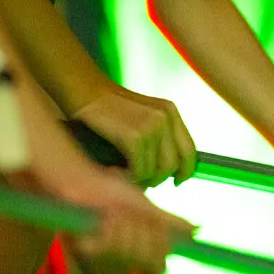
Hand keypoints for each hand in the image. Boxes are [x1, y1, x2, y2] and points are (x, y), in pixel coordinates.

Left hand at [55, 164, 195, 273]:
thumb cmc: (113, 192)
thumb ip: (170, 222)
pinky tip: (104, 218)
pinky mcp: (85, 253)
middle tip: (129, 215)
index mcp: (136, 253)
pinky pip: (111, 248)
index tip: (155, 227)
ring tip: (113, 214)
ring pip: (130, 252)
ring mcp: (102, 260)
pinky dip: (112, 228)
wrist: (85, 181)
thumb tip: (197, 229)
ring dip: (126, 227)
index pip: (158, 266)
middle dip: (143, 231)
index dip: (160, 246)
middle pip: (147, 259)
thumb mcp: (147, 207)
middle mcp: (120, 262)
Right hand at [69, 84, 195, 186]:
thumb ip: (158, 135)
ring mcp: (151, 126)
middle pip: (173, 165)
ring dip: (141, 179)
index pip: (190, 151)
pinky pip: (139, 171)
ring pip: (155, 172)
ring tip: (126, 175)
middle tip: (141, 181)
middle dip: (157, 179)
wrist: (84, 91)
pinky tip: (118, 170)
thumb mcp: (143, 115)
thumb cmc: (109, 109)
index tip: (176, 182)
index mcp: (170, 111)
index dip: (185, 171)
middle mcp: (165, 117)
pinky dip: (129, 177)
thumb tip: (169, 170)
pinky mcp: (134, 136)